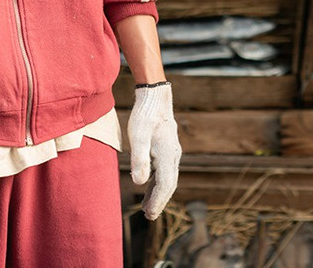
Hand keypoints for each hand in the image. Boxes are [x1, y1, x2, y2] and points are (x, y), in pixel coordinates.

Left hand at [127, 82, 180, 218]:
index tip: (150, 214)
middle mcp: (173, 155)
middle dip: (160, 201)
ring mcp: (171, 151)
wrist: (155, 97)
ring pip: (168, 178)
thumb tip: (139, 183)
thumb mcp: (138, 137)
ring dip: (158, 193)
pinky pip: (164, 170)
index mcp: (167, 154)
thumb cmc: (145, 116)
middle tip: (149, 216)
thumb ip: (140, 159)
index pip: (165, 184)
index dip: (158, 201)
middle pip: (169, 184)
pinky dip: (157, 182)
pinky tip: (148, 187)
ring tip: (148, 207)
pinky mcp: (167, 148)